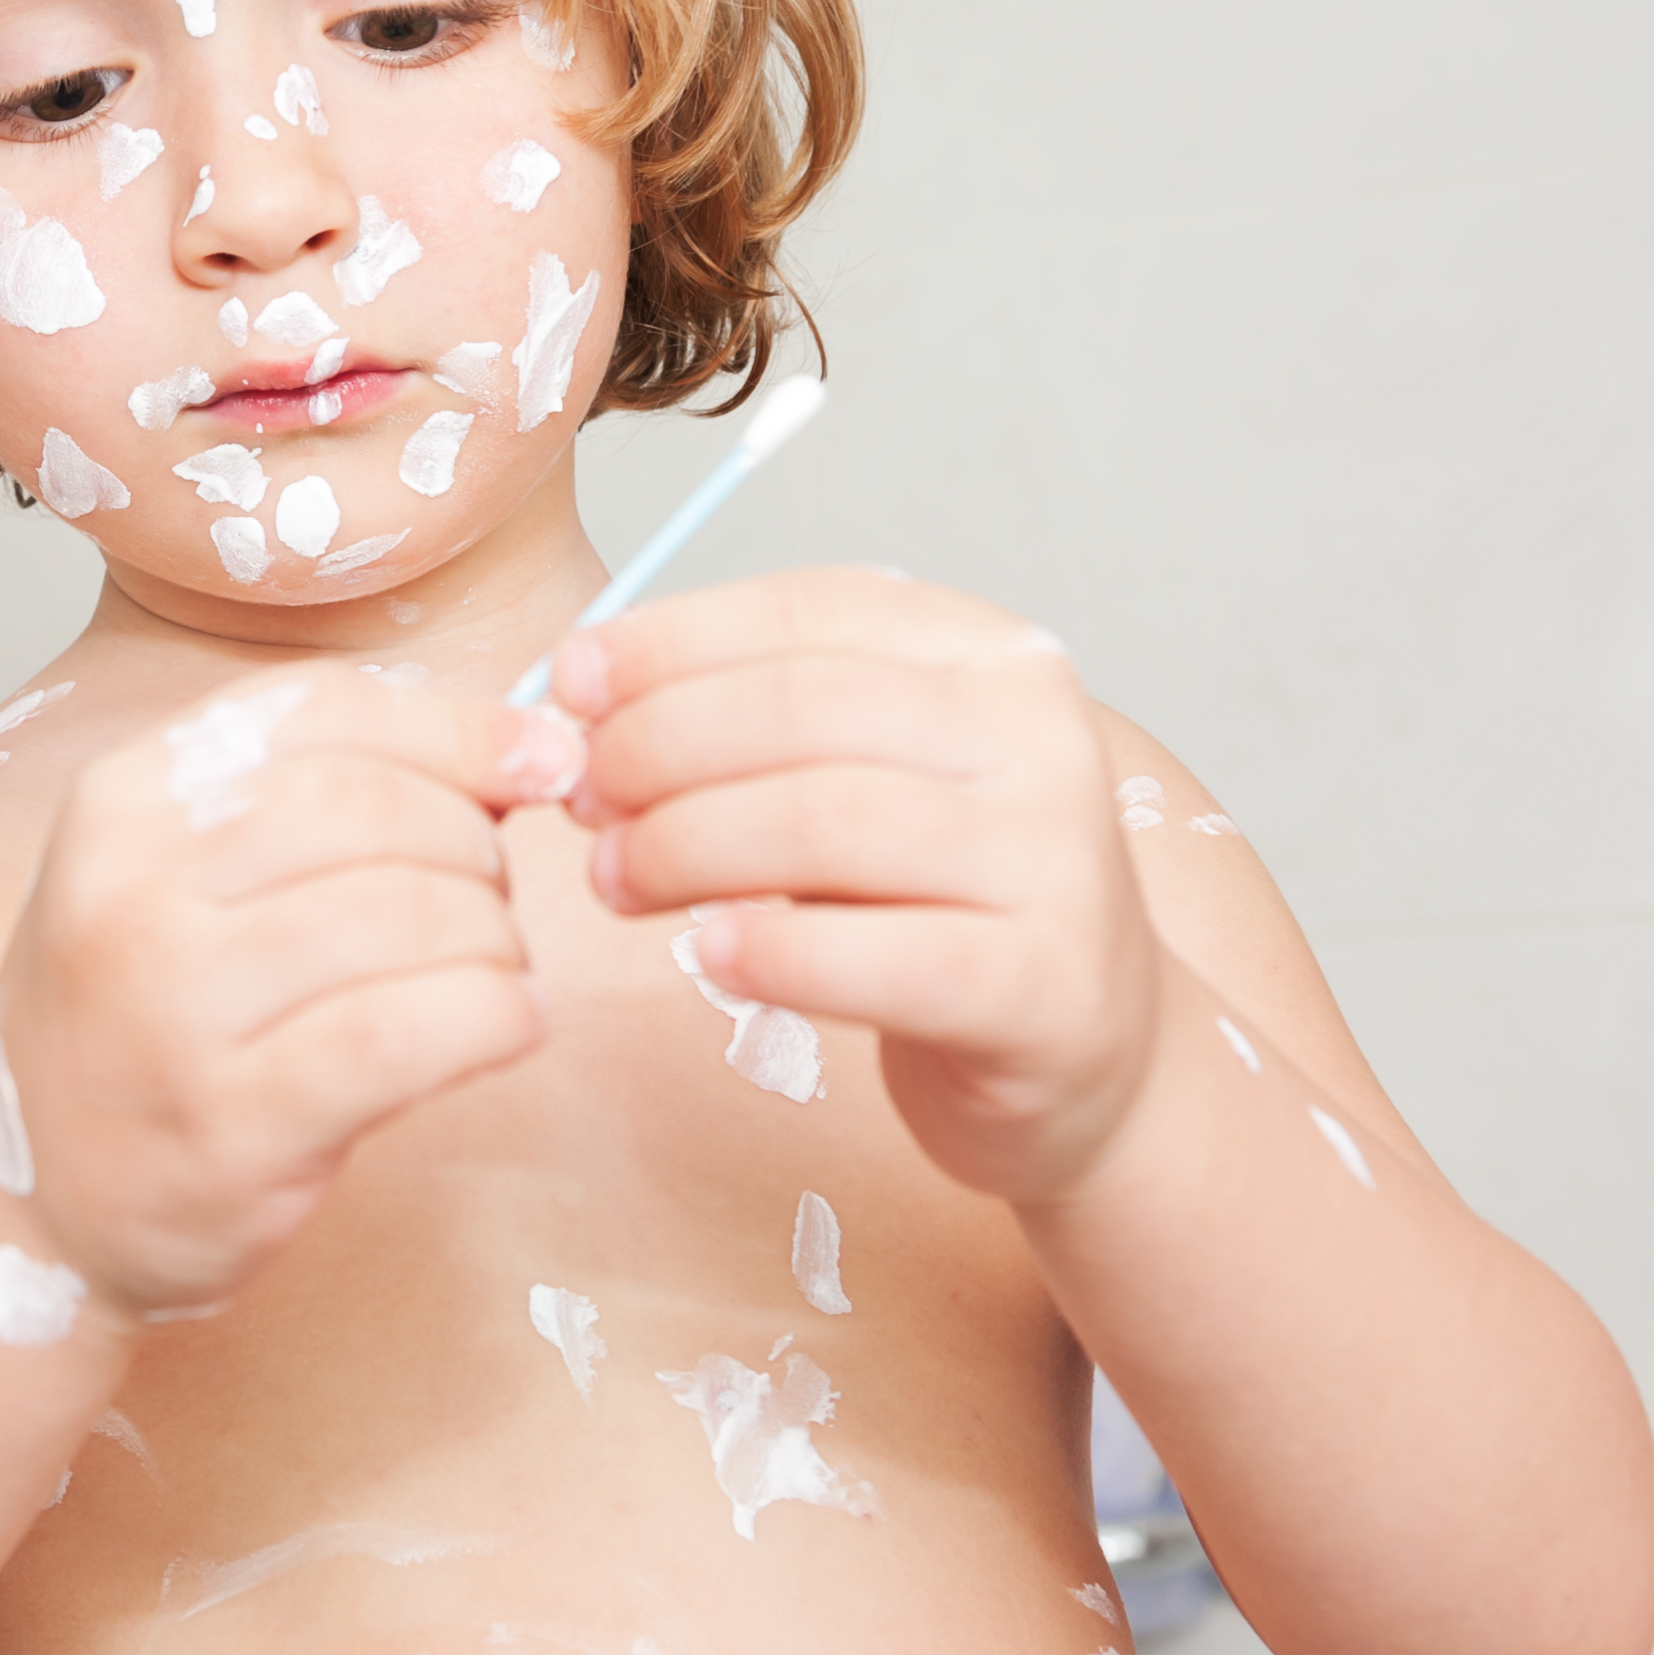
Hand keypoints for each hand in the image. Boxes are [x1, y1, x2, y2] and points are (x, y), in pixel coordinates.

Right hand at [0, 672, 578, 1315]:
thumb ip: (323, 793)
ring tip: (493, 970)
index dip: (456, 728)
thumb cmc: (140, 1019)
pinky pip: (405, 1035)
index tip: (540, 761)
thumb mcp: (178, 870)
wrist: (37, 1202)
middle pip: (375, 807)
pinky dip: (494, 1016)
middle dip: (475, 845)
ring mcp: (171, 1012)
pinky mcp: (230, 1125)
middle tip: (490, 899)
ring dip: (494, 937)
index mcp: (121, 800)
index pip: (322, 709)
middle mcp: (130, 890)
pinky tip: (507, 1024)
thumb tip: (529, 747)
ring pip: (405, 915)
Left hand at [560, 567, 1165, 1205]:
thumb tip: (580, 690)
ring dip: (686, 845)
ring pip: (828, 821)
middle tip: (577, 800)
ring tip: (614, 881)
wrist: (1085, 1046)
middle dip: (658, 746)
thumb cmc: (934, 897)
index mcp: (990, 655)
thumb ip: (748, 724)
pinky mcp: (1047, 988)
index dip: (670, 639)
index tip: (568, 682)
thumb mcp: (857, 777)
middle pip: (803, 708)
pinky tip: (709, 954)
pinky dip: (774, 951)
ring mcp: (1057, 863)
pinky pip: (882, 957)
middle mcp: (1040, 738)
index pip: (808, 608)